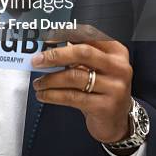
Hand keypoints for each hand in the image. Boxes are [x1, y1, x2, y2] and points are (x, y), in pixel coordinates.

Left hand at [32, 27, 132, 143]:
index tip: (47, 39)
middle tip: (37, 60)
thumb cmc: (102, 90)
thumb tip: (47, 50)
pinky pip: (72, 97)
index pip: (89, 34)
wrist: (116, 122)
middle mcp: (119, 67)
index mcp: (117, 51)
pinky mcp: (105, 107)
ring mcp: (114, 88)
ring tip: (38, 82)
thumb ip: (78, 57)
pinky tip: (43, 95)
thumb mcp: (97, 69)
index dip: (66, 34)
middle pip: (83, 53)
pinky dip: (53, 95)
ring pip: (74, 77)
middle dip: (56, 55)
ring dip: (50, 79)